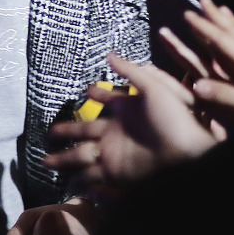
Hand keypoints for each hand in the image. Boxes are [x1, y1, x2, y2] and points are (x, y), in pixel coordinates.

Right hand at [45, 52, 218, 190]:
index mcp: (126, 110)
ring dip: (64, 158)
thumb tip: (108, 53)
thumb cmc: (175, 119)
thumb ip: (131, 71)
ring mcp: (113, 153)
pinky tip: (68, 181)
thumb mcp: (154, 88)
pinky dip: (79, 180)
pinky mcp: (114, 173)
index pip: (106, 100)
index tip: (86, 92)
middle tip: (50, 132)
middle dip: (67, 130)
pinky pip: (92, 177)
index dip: (96, 95)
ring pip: (81, 155)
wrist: (187, 154)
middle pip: (84, 130)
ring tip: (46, 162)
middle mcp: (116, 131)